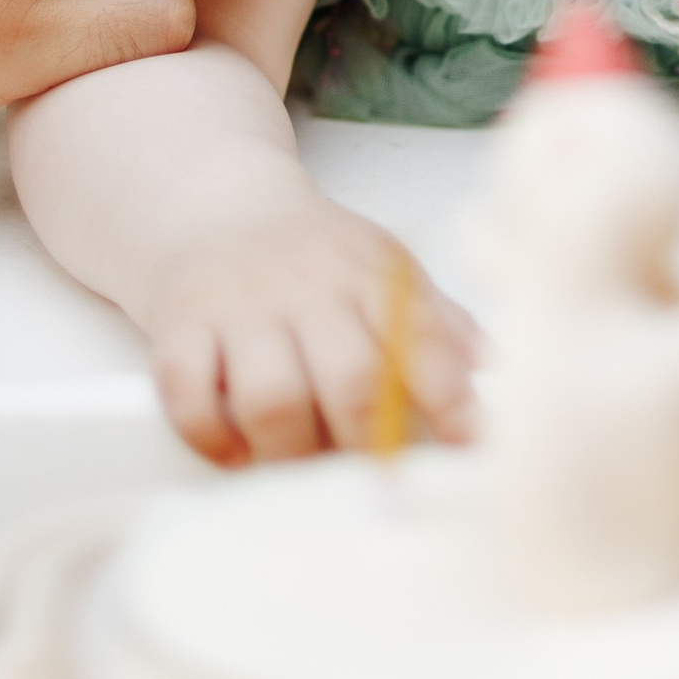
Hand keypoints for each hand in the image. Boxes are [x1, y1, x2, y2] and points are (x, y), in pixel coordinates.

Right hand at [149, 194, 478, 468]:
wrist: (214, 205)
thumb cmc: (313, 257)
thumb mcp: (381, 268)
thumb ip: (437, 323)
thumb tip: (499, 372)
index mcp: (367, 273)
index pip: (418, 335)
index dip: (448, 397)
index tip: (467, 446)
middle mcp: (306, 288)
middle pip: (349, 379)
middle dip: (368, 442)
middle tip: (371, 473)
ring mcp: (240, 307)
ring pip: (271, 397)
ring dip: (291, 451)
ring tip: (301, 463)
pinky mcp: (180, 325)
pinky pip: (188, 393)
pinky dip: (211, 436)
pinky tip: (236, 451)